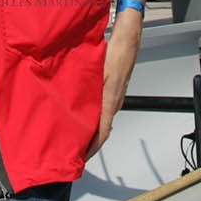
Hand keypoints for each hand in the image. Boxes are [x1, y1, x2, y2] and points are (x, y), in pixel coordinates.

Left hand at [85, 14, 141, 159]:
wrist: (127, 42)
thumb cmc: (114, 55)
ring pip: (103, 119)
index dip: (93, 148)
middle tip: (76, 150)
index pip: (102, 133)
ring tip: (78, 136)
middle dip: (90, 142)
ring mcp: (116, 97)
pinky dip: (95, 117)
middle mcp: (114, 103)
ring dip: (93, 129)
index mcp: (110, 102)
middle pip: (103, 129)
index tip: (83, 157)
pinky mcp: (115, 90)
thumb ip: (87, 91)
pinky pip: (105, 109)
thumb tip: (73, 104)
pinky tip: (85, 114)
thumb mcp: (95, 74)